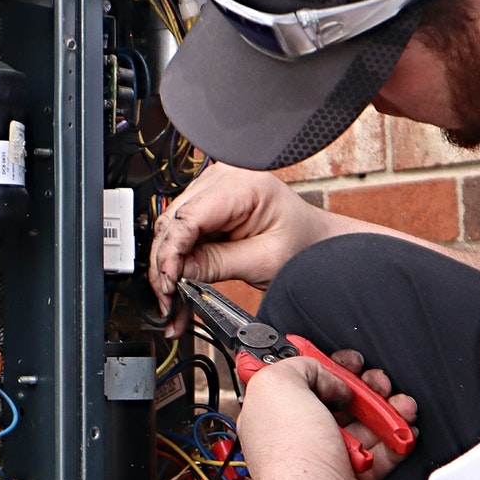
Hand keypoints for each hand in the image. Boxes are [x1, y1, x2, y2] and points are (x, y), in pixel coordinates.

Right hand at [149, 164, 328, 335]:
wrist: (315, 242)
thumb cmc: (302, 244)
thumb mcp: (262, 261)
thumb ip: (217, 264)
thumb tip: (178, 272)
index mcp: (244, 184)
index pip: (190, 216)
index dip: (172, 253)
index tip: (169, 283)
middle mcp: (223, 178)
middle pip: (173, 221)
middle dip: (164, 265)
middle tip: (166, 299)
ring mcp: (212, 188)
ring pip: (170, 229)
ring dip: (166, 266)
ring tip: (171, 301)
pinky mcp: (207, 205)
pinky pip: (181, 232)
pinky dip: (176, 260)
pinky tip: (174, 284)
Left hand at [236, 349, 417, 479]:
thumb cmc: (292, 455)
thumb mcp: (278, 384)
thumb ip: (298, 365)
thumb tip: (323, 375)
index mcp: (268, 415)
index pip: (295, 382)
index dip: (323, 366)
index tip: (345, 361)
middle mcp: (292, 439)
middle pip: (333, 402)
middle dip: (362, 387)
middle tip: (377, 382)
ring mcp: (322, 461)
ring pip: (360, 425)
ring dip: (384, 410)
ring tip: (400, 404)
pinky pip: (378, 454)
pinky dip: (394, 439)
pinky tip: (404, 429)